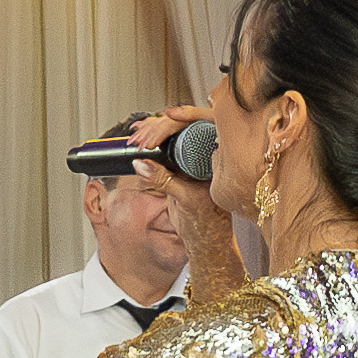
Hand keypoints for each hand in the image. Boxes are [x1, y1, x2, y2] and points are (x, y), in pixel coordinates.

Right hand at [130, 99, 234, 256]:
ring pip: (173, 133)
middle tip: (141, 137)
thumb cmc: (208, 223)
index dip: (182, 118)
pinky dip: (151, 141)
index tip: (161, 123)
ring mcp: (195, 155)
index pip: (203, 123)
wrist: (206, 239)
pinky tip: (138, 138)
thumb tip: (140, 164)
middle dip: (160, 126)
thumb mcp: (185, 200)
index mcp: (221, 156)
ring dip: (152, 132)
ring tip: (136, 138)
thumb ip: (163, 180)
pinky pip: (166, 145)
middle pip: (185, 124)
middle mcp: (210, 150)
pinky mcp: (181, 162)